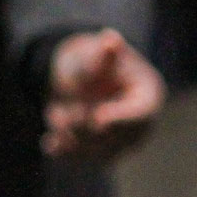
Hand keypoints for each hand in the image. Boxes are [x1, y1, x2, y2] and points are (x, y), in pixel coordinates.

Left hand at [43, 28, 164, 160]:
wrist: (80, 76)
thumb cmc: (93, 61)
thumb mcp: (96, 54)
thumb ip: (102, 56)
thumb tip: (110, 38)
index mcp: (147, 97)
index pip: (139, 115)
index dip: (120, 120)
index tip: (99, 119)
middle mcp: (139, 127)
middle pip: (115, 138)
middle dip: (85, 127)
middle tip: (61, 114)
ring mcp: (121, 143)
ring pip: (96, 152)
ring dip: (71, 137)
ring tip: (56, 113)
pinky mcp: (98, 153)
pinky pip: (82, 159)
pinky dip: (64, 150)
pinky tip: (50, 144)